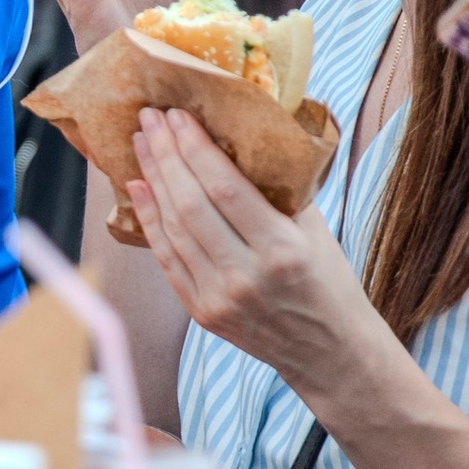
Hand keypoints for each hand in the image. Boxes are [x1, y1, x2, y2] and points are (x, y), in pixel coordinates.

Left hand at [126, 105, 389, 398]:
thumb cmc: (329, 282)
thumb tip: (239, 136)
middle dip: (165, 155)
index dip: (195, 148)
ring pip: (173, 230)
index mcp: (283, 249)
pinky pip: (167, 259)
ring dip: (152, 180)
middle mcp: (245, 276)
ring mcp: (218, 298)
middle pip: (190, 205)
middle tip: (149, 117)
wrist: (329, 353)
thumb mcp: (317, 230)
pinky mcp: (201, 313)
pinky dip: (150, 221)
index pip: (225, 189)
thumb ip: (279, 189)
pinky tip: (139, 188)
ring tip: (141, 143)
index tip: (178, 115)